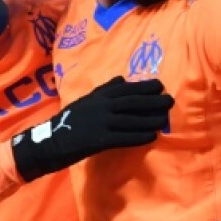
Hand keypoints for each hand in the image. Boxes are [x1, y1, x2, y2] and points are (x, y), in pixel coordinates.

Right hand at [10, 77, 173, 181]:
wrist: (50, 141)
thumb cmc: (69, 121)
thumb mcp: (85, 100)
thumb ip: (104, 90)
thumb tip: (122, 79)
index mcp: (98, 96)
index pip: (125, 88)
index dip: (144, 87)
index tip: (160, 85)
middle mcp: (101, 106)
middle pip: (132, 102)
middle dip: (153, 101)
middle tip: (170, 101)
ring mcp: (101, 123)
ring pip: (131, 120)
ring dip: (150, 119)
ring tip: (165, 119)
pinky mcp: (100, 140)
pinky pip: (124, 137)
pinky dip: (139, 137)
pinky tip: (152, 137)